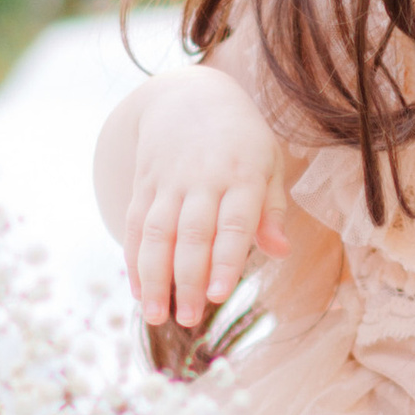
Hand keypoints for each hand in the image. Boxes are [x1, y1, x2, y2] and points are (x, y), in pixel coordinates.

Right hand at [123, 68, 291, 328]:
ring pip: (158, 233)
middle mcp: (203, 178)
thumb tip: (279, 251)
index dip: (225, 261)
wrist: (189, 94)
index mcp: (242, 175)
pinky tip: (138, 290)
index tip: (220, 296)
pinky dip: (135, 259)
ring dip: (154, 277)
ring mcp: (170, 181)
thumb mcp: (269, 163)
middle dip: (188, 280)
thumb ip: (273, 209)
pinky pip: (137, 224)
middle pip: (192, 234)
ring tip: (156, 315)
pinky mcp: (145, 183)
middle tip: (189, 319)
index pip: (233, 224)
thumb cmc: (241, 139)